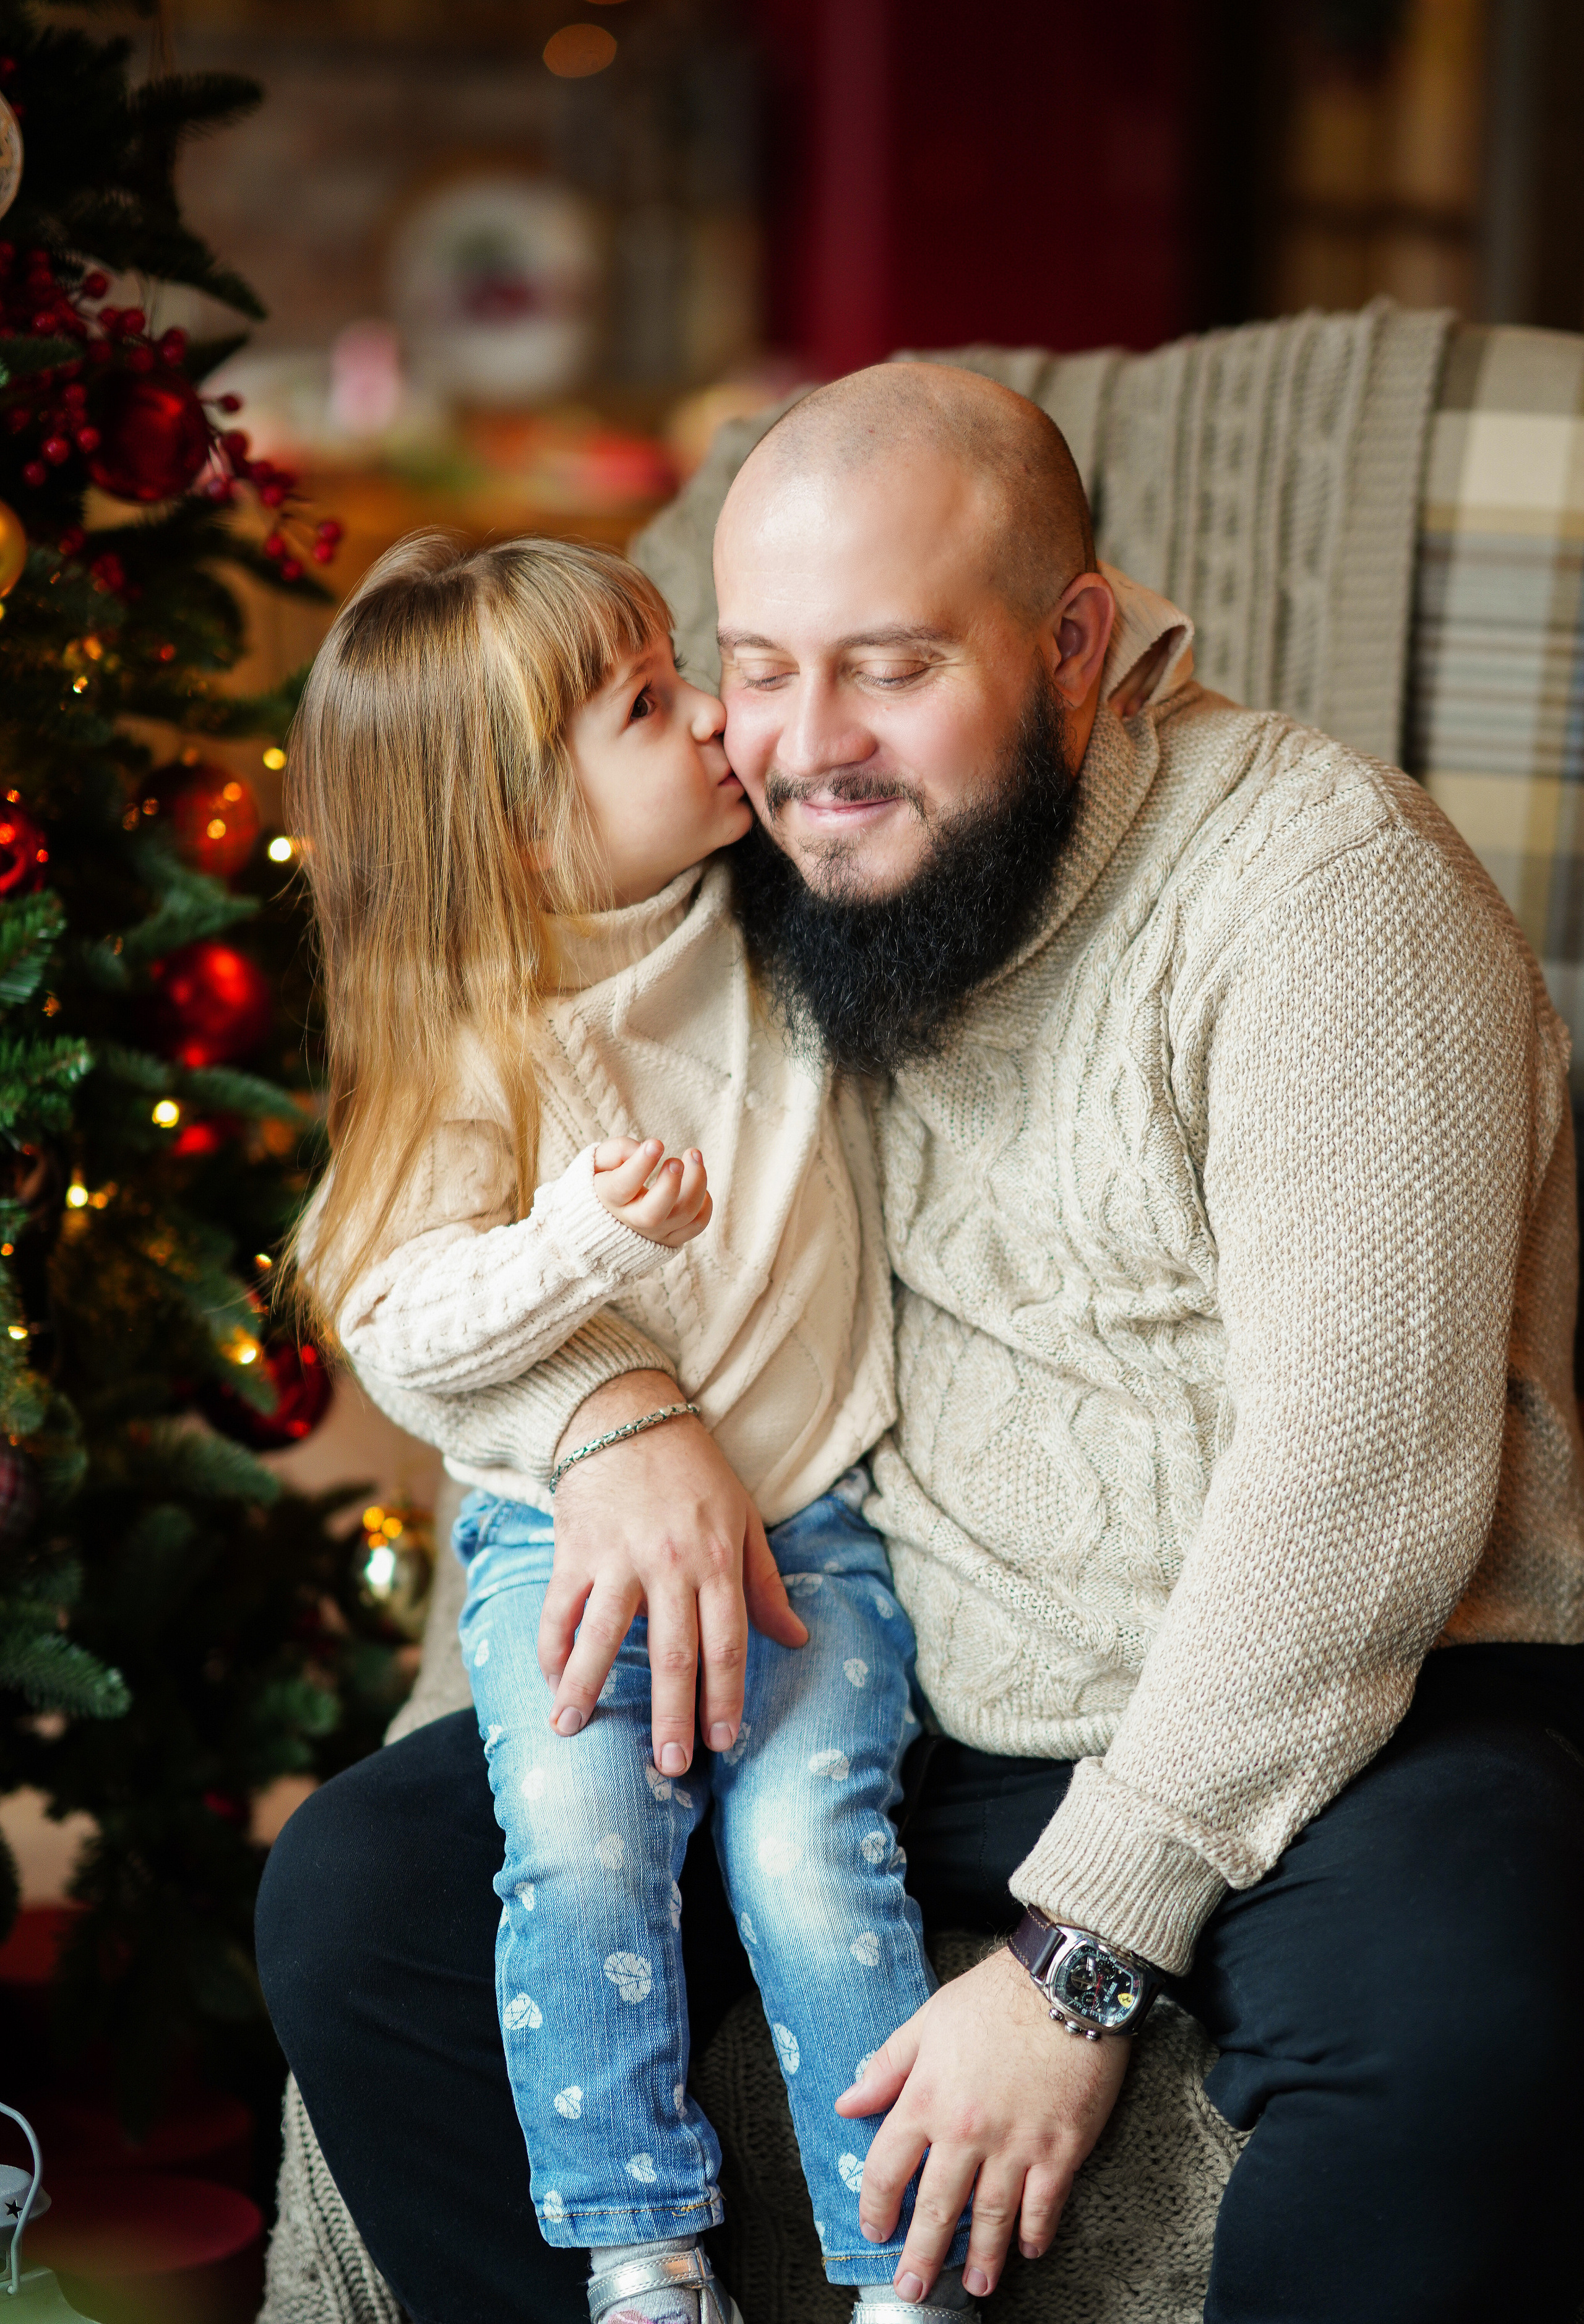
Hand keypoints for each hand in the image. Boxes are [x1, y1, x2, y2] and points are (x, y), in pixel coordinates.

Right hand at [541, 1370, 807, 1770]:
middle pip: (671, 1653)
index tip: (725, 1743)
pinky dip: (551, 1647)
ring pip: (602, 1635)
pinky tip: (550, 1683)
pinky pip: (559, 1607)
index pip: (727, 1643)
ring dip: (586, 1688)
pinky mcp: (575, 1547)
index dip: (726, 1697)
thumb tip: (797, 1638)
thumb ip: (765, 1583)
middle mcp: (671, 1563)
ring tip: (571, 1731)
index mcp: (718, 1559)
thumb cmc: (695, 1471)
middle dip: (671, 1715)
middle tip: (670, 1765)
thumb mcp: (744, 1518)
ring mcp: (619, 1556)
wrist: (628, 1415)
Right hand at [593, 1137, 711, 1248]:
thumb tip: (644, 1149)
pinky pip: (696, 1225)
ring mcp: (654, 1233)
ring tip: (693, 1154)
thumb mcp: (598, 1162)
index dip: (642, 1164)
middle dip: (671, 1184)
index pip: (623, 1185)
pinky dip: (705, 1204)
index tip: (657, 1144)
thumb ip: (617, 1151)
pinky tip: (696, 1184)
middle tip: (676, 1160)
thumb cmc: (605, 1180)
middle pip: (654, 1213)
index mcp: (608, 1199)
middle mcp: (632, 1221)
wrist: (606, 1220)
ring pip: (684, 1215)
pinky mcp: (672, 1238)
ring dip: (697, 1182)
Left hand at [834, 1945, 1128, 2302]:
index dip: (877, 2205)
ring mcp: (1016, 2145)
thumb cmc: (994, 1994)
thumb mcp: (928, 2021)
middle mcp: (966, 2130)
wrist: (1065, 1982)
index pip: (888, 2167)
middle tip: (911, 2290)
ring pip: (992, 2217)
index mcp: (927, 2098)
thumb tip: (847, 2102)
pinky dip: (1035, 2233)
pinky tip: (1028, 2249)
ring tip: (974, 2286)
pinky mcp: (1061, 2149)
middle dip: (921, 2254)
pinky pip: (1044, 2206)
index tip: (875, 2229)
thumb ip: (887, 2066)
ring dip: (982, 2258)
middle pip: (937, 2208)